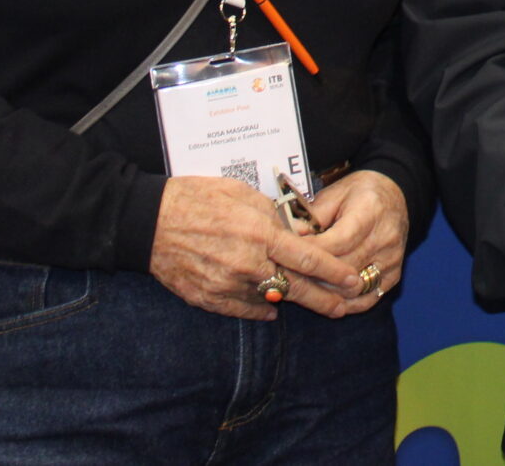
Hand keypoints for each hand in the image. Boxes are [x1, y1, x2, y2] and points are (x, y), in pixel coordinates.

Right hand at [149, 174, 364, 320]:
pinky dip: (259, 309)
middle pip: (296, 289)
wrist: (150, 222)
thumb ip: (274, 218)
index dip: (335, 273)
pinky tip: (271, 309)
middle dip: (324, 300)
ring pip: (270, 301)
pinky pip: (243, 310)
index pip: (309, 260)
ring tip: (309, 302)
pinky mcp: (209, 299)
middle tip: (343, 307)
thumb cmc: (198, 198)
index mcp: (261, 235)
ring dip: (288, 301)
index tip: (353, 281)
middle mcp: (248, 265)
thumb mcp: (244, 195)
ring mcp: (228, 286)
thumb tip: (297, 234)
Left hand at [298, 169, 409, 314]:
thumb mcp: (334, 194)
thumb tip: (288, 239)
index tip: (286, 258)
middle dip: (313, 276)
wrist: (396, 195)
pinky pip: (369, 298)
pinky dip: (347, 304)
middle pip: (344, 269)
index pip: (337, 243)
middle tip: (289, 279)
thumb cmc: (359, 193)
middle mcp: (384, 238)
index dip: (310, 254)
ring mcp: (391, 259)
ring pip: (354, 288)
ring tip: (304, 290)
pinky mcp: (394, 274)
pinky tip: (329, 301)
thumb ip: (312, 217)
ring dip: (327, 293)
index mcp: (369, 212)